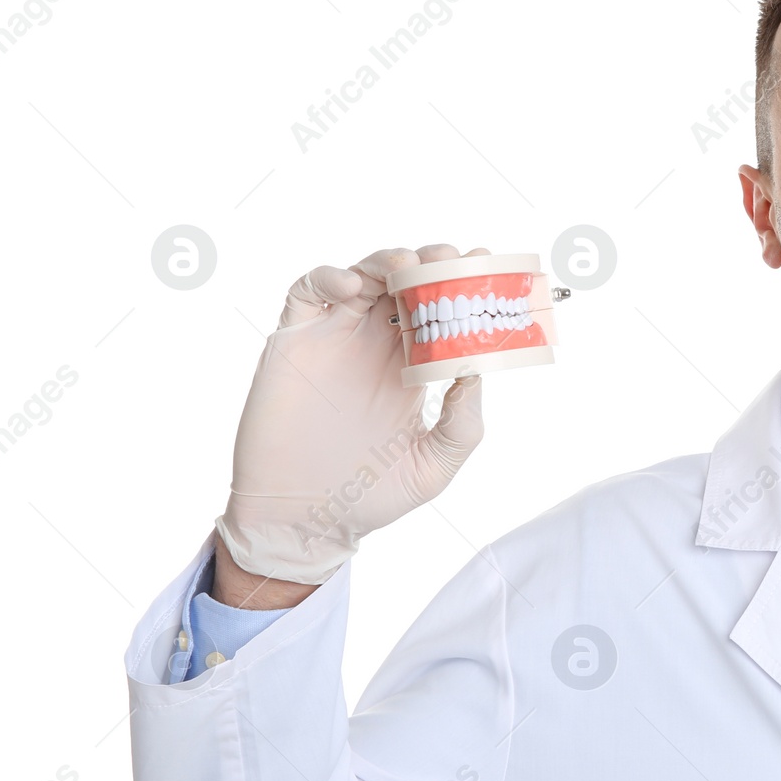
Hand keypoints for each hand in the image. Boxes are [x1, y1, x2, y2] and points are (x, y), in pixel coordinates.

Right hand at [214, 245, 487, 584]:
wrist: (304, 522)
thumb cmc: (370, 499)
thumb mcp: (434, 467)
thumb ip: (462, 424)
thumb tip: (478, 373)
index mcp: (412, 370)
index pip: (442, 313)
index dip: (463, 288)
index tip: (487, 268)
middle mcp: (375, 348)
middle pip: (405, 284)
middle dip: (431, 263)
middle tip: (452, 258)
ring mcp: (334, 340)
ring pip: (362, 277)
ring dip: (386, 261)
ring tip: (407, 266)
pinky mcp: (293, 343)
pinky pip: (306, 292)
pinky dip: (328, 277)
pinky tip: (353, 287)